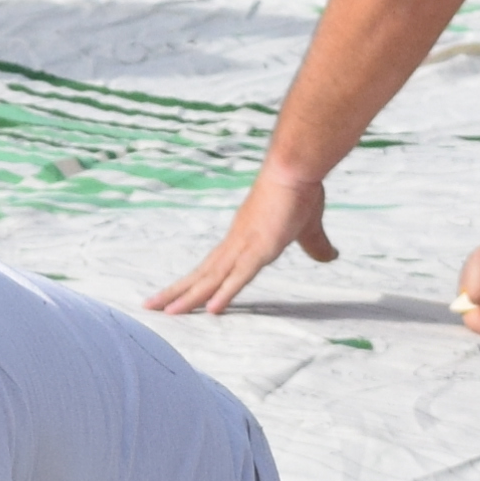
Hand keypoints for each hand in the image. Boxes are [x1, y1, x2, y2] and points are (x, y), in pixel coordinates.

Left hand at [146, 167, 333, 317]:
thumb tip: (329, 256)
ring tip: (166, 313)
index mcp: (242, 239)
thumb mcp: (309, 227)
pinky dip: (226, 294)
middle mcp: (236, 243)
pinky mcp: (260, 247)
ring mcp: (245, 246)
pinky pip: (240, 276)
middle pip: (201, 274)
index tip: (175, 294)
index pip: (212, 266)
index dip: (194, 282)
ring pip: (211, 278)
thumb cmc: (300, 191)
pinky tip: (212, 310)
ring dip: (189, 297)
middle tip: (150, 307)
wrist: (296, 167)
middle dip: (176, 292)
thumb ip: (315, 245)